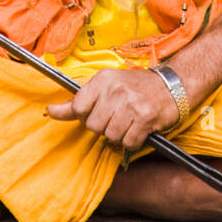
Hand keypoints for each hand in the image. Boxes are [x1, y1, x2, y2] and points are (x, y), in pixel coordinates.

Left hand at [46, 67, 179, 152]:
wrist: (171, 85)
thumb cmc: (135, 87)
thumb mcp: (105, 86)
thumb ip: (77, 101)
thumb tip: (50, 111)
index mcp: (103, 79)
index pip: (78, 107)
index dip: (86, 116)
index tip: (96, 112)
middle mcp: (116, 90)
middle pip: (93, 125)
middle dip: (103, 127)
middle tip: (116, 117)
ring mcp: (131, 104)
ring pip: (110, 136)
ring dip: (118, 135)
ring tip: (128, 122)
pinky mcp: (145, 118)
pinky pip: (128, 142)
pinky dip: (132, 140)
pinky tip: (138, 128)